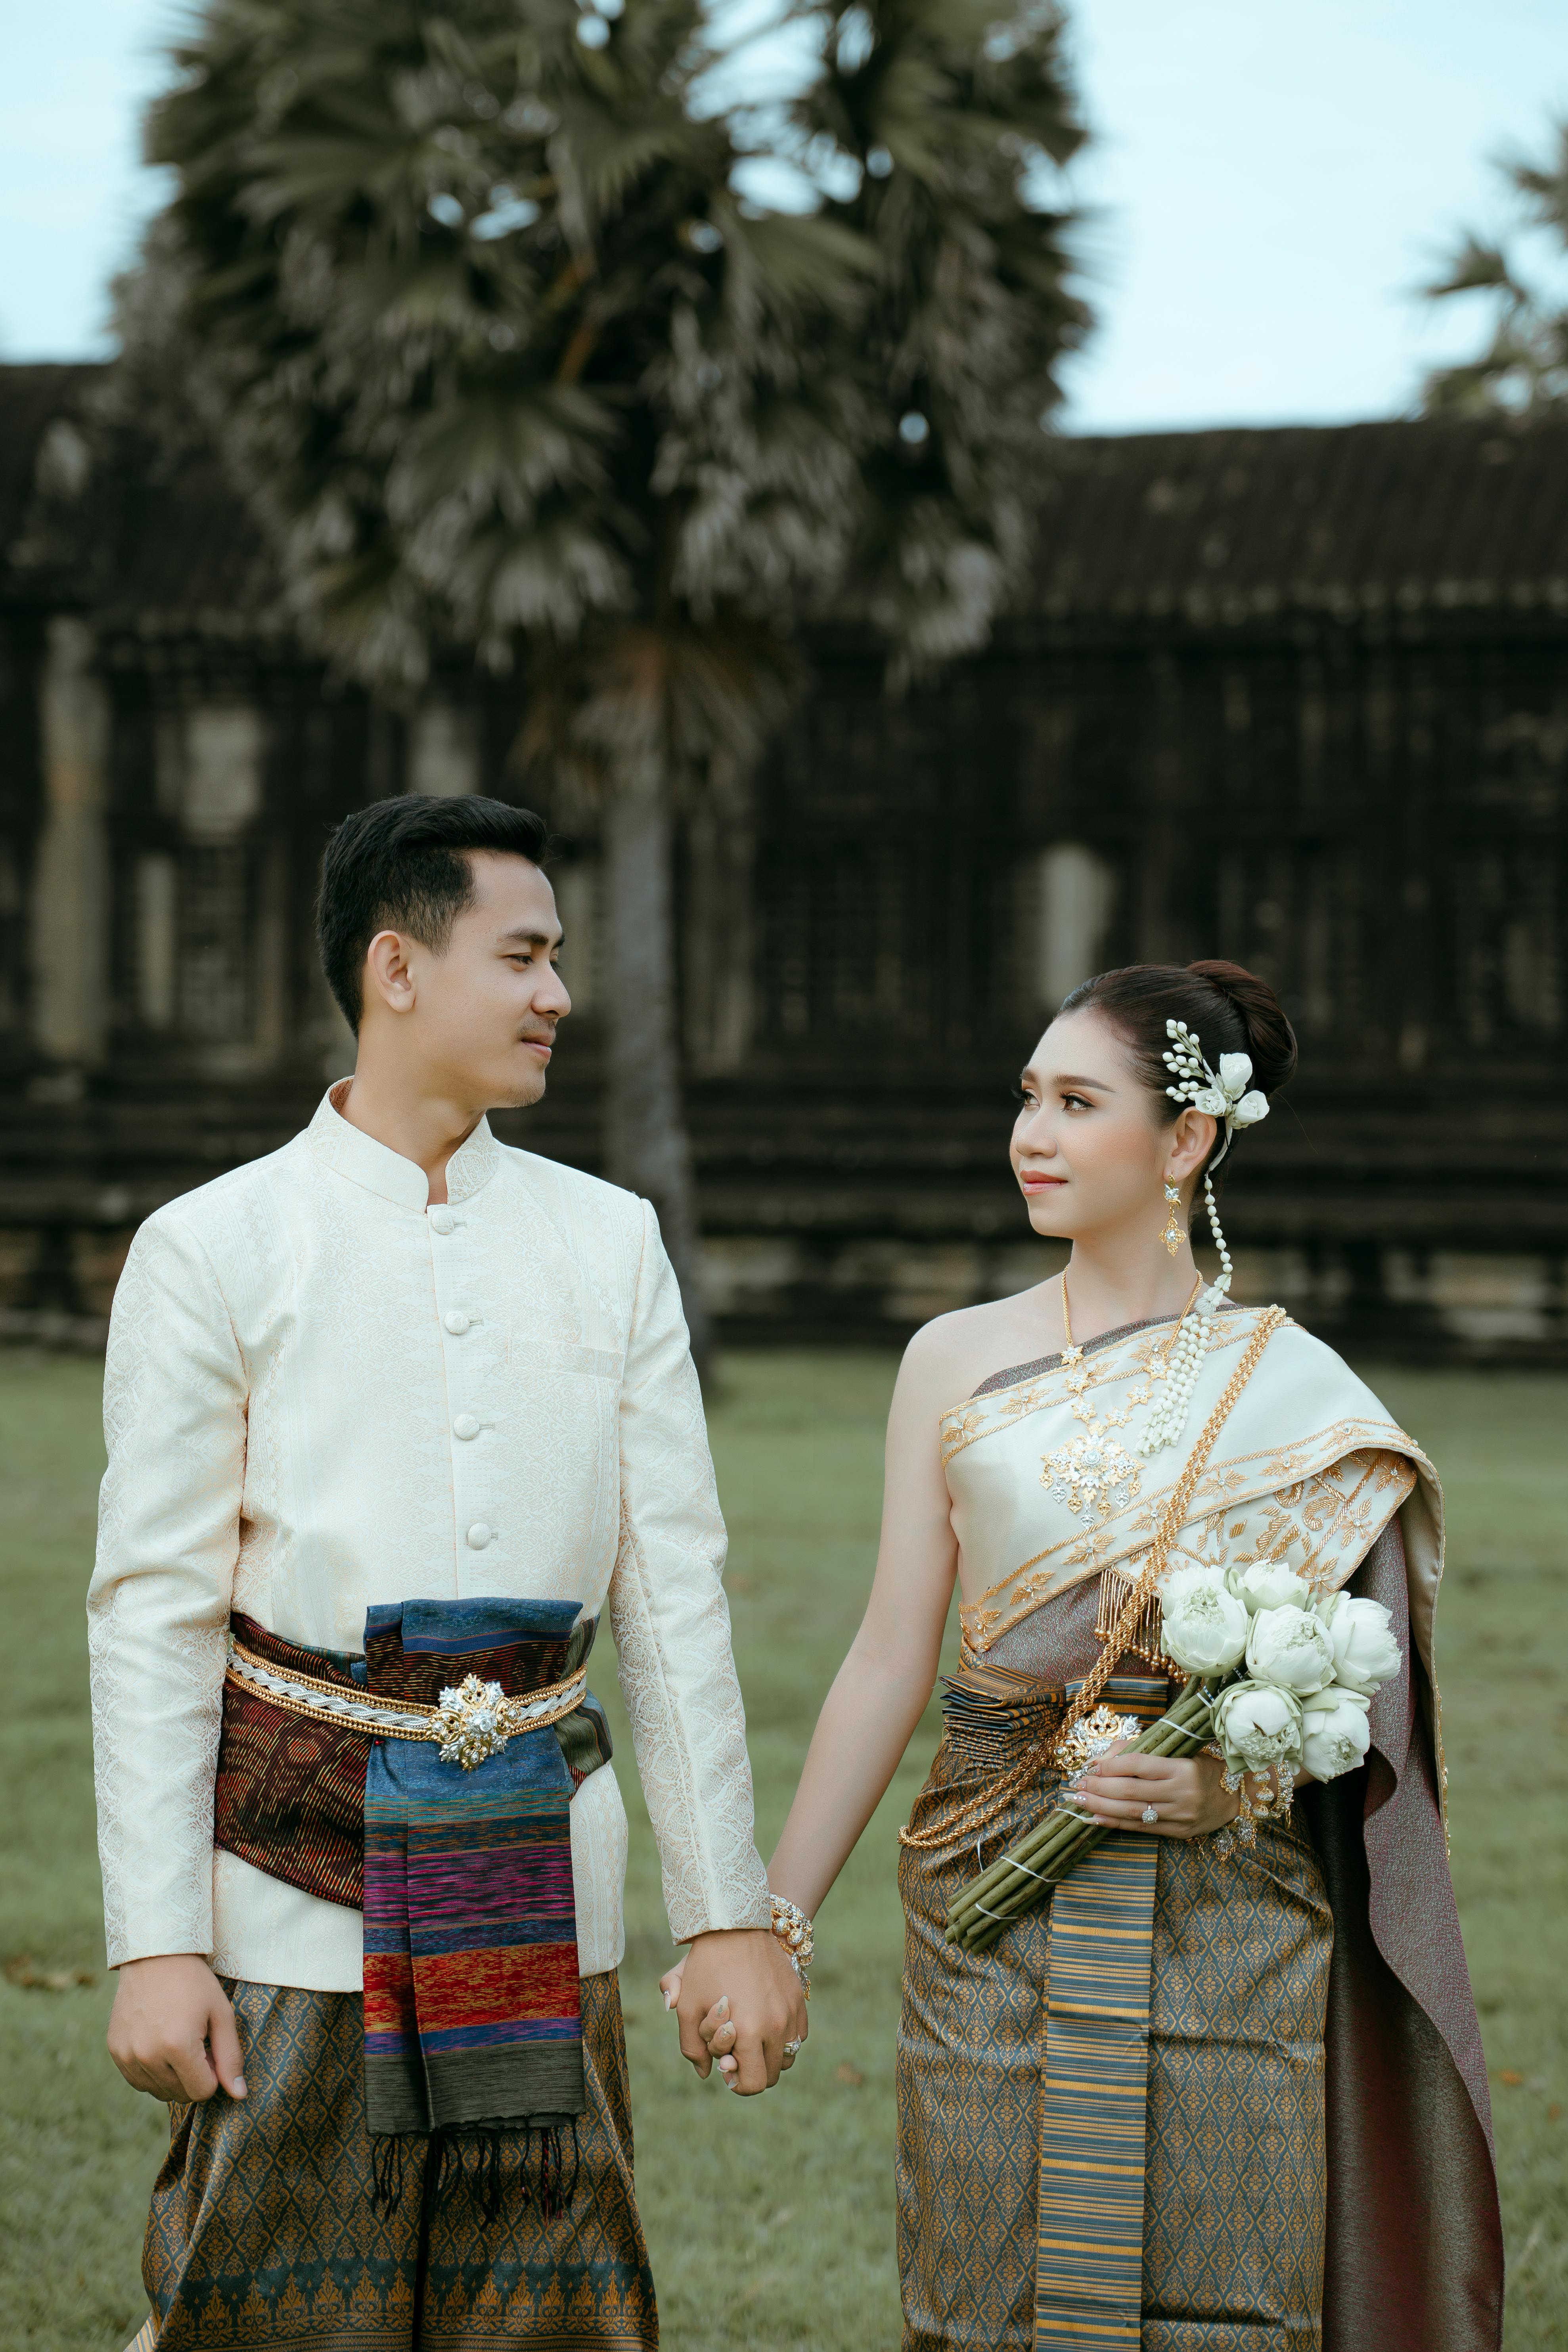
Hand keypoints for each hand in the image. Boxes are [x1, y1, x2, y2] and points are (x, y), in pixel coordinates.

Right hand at [107, 1954, 246, 2103]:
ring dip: (172, 2077)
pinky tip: (159, 2043)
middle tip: (196, 2043)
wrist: (155, 1956)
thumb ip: (230, 2057)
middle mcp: (147, 2055)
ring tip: (177, 2041)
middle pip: (179, 2095)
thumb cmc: (194, 1983)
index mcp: (177, 2046)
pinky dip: (152, 2071)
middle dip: (194, 2077)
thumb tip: (240, 2095)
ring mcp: (127, 2054)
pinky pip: (137, 2080)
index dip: (213, 2075)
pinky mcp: (115, 2050)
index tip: (211, 2050)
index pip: (201, 2092)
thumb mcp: (221, 2014)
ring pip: (157, 2091)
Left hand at [659, 1930, 805, 2094]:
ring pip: (787, 2056)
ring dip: (769, 2055)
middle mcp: (777, 2025)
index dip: (737, 2083)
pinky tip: (764, 2019)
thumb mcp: (687, 2007)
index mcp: (749, 2032)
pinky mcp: (799, 1998)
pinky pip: (798, 2034)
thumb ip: (691, 2048)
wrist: (735, 1927)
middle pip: (771, 2075)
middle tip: (736, 2050)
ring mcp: (792, 2012)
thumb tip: (705, 2073)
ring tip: (751, 2035)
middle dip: (752, 2069)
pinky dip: (784, 2037)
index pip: (752, 2084)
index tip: (727, 2067)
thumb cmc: (706, 1967)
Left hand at [1074, 1739, 1249, 1840]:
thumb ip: (1143, 1751)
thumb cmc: (1202, 1767)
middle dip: (1100, 1788)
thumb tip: (1105, 1758)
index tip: (1091, 1765)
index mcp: (1183, 1767)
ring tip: (1079, 1801)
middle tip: (1077, 1785)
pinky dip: (1116, 1823)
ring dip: (1102, 1807)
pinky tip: (1096, 1819)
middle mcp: (1182, 1793)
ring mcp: (1180, 1815)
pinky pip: (1142, 1828)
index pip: (1140, 1765)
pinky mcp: (1178, 1832)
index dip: (1112, 1765)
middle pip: (1132, 1791)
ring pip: (1134, 1812)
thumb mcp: (1179, 1752)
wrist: (1236, 1797)